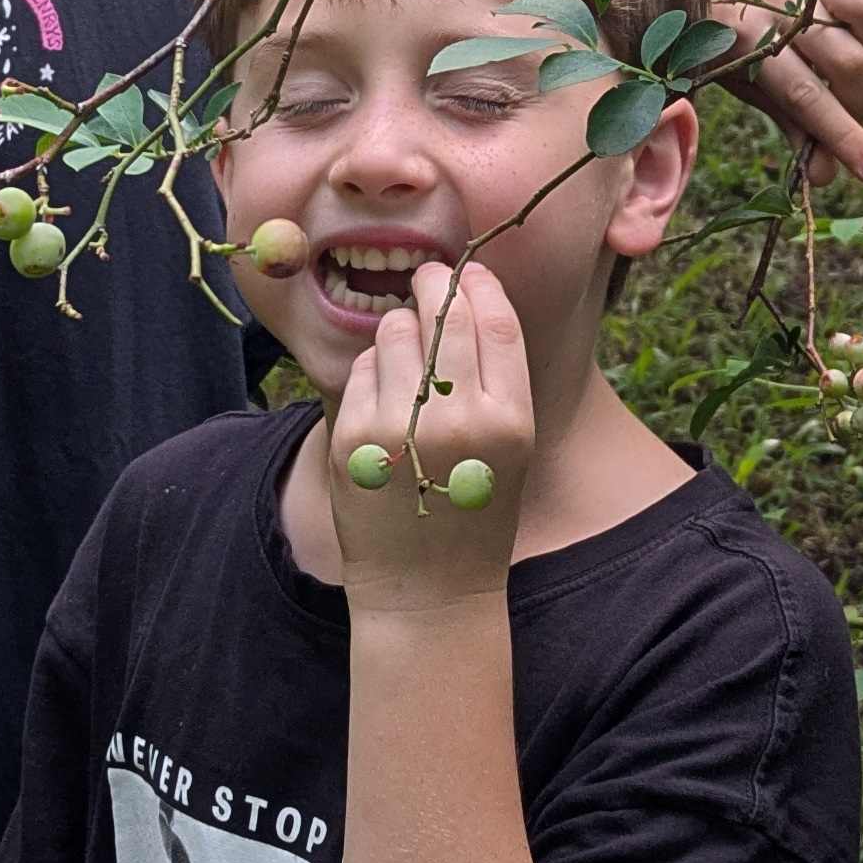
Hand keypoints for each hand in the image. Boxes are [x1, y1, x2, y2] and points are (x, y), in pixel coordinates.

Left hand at [325, 258, 533, 604]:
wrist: (429, 590)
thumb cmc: (474, 509)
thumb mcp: (511, 447)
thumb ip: (494, 377)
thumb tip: (467, 293)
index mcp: (510, 421)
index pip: (495, 322)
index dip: (480, 285)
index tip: (468, 272)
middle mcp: (457, 421)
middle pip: (443, 314)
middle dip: (435, 286)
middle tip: (430, 279)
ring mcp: (399, 428)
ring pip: (394, 331)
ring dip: (399, 331)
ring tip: (407, 361)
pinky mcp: (351, 438)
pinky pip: (361, 369)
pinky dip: (371, 372)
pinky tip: (384, 404)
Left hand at [711, 0, 862, 183]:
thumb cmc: (741, 51)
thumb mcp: (758, 91)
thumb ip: (796, 129)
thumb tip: (827, 177)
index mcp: (748, 43)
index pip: (805, 97)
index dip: (845, 137)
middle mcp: (777, 2)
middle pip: (846, 58)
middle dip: (859, 97)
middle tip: (852, 104)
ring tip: (862, 56)